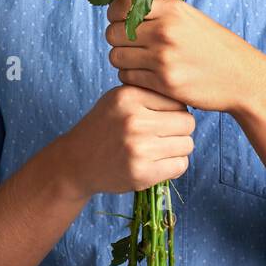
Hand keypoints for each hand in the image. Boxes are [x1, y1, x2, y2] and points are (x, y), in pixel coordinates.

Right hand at [54, 84, 194, 199]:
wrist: (75, 162)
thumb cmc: (103, 127)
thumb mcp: (118, 98)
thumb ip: (149, 92)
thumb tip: (189, 96)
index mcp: (128, 96)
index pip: (177, 101)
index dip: (175, 111)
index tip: (162, 119)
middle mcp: (133, 120)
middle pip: (187, 122)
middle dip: (180, 130)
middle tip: (165, 136)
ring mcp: (138, 148)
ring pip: (187, 145)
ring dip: (178, 149)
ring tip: (160, 149)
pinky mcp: (141, 173)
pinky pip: (180, 166)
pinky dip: (173, 166)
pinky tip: (158, 163)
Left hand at [104, 0, 265, 113]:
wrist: (242, 77)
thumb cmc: (214, 47)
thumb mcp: (190, 18)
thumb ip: (159, 12)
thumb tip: (123, 8)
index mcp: (171, 9)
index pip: (121, 5)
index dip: (116, 15)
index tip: (121, 22)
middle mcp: (165, 30)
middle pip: (113, 33)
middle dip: (118, 40)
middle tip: (131, 45)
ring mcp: (163, 58)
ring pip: (116, 56)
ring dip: (123, 59)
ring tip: (139, 61)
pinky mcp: (164, 82)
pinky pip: (127, 76)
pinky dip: (132, 76)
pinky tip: (147, 74)